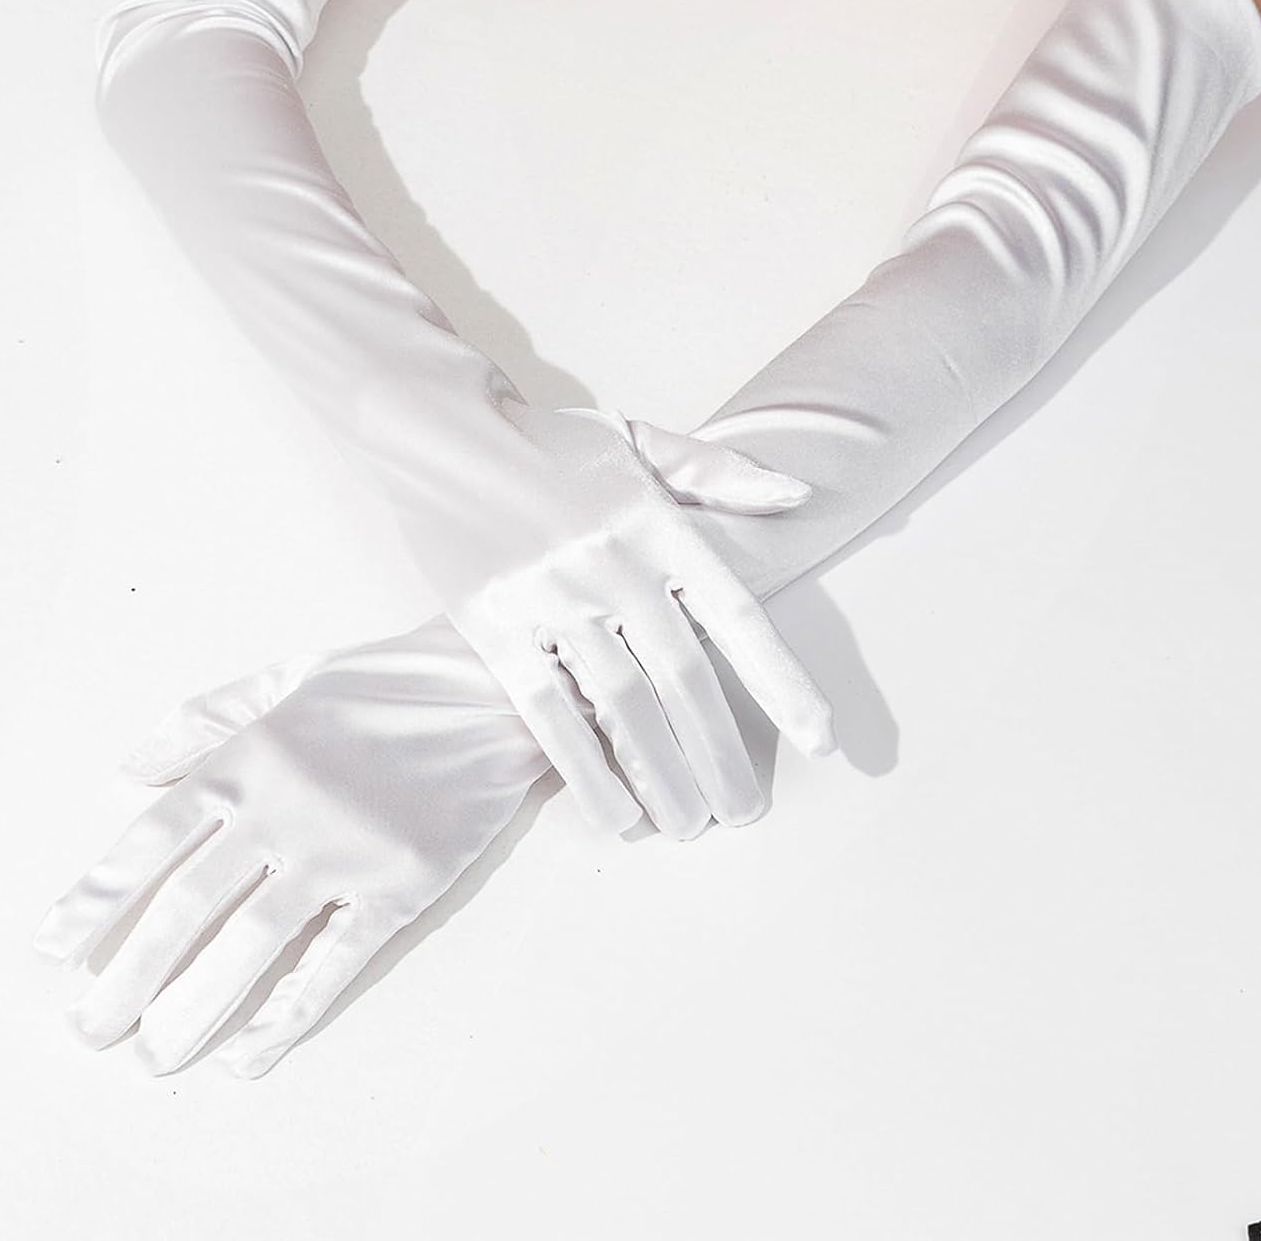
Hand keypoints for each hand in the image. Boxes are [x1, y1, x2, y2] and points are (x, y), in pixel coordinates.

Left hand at [33, 621, 546, 1078]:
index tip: (54, 952)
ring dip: (192, 1007)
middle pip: (186, 906)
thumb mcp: (283, 679)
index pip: (152, 839)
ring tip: (153, 1056)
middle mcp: (283, 807)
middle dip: (128, 976)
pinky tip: (249, 1052)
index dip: (96, 899)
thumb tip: (130, 768)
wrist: (491, 692)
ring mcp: (343, 849)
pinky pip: (333, 961)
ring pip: (249, 943)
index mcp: (249, 757)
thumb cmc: (383, 685)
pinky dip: (287, 1012)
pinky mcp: (398, 885)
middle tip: (90, 1030)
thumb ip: (203, 719)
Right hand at [406, 405, 835, 839]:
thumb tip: (799, 497)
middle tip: (744, 813)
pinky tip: (616, 816)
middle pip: (683, 678)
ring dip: (662, 777)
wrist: (438, 433)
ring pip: (622, 706)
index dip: (782, 682)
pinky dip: (586, 772)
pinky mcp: (494, 627)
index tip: (821, 740)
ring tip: (690, 827)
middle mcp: (612, 562)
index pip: (736, 615)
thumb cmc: (549, 445)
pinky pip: (548, 713)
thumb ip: (719, 472)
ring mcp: (550, 596)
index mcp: (657, 523)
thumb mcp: (640, 439)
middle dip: (720, 757)